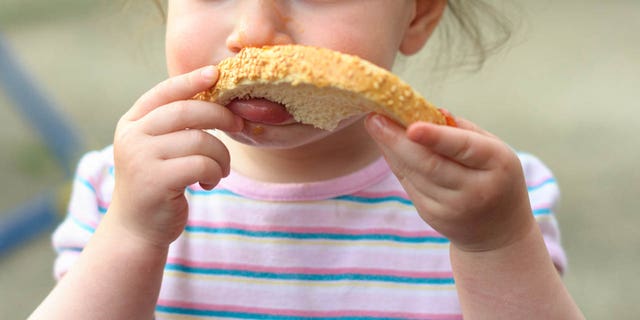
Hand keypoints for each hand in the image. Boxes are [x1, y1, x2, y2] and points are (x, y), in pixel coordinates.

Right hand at [110, 66, 242, 247]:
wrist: (137, 229)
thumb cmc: (157, 183)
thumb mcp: (158, 148)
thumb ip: (175, 124)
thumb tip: (214, 93)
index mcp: (132, 123)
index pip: (164, 92)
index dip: (191, 80)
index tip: (216, 73)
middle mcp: (132, 136)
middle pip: (186, 111)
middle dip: (220, 115)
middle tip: (239, 126)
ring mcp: (141, 158)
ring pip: (199, 140)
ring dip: (221, 155)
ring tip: (221, 170)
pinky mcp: (156, 181)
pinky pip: (202, 165)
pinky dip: (216, 173)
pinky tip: (211, 183)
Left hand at [365, 114, 534, 251]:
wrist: (499, 232)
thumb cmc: (496, 177)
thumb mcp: (493, 149)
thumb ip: (461, 129)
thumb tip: (425, 110)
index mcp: (496, 164)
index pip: (463, 148)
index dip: (436, 137)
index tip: (411, 126)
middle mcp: (475, 189)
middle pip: (428, 163)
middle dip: (396, 140)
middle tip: (374, 118)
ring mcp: (452, 207)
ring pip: (413, 173)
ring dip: (391, 148)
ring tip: (376, 125)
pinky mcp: (432, 216)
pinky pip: (408, 184)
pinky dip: (397, 163)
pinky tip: (388, 147)